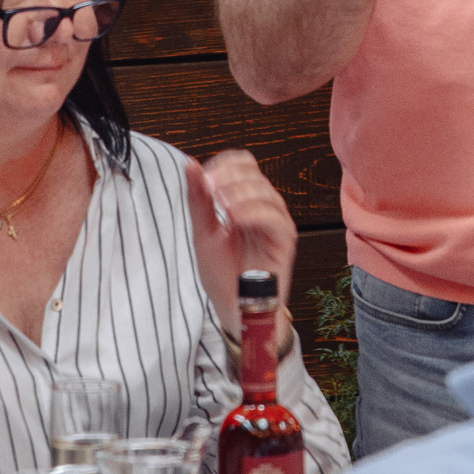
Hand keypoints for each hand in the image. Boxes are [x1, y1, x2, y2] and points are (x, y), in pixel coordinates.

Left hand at [183, 149, 297, 352]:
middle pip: (255, 176)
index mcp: (245, 202)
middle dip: (230, 177)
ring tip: (222, 205)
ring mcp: (276, 225)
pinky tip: (236, 218)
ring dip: (241, 193)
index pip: (245, 165)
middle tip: (210, 187)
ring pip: (266, 194)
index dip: (226, 164)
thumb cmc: (222, 275)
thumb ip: (198, 200)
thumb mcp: (203, 233)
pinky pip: (275, 219)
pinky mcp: (284, 242)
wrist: (234, 309)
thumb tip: (189, 164)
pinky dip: (255, 213)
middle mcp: (264, 209)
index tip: (205, 175)